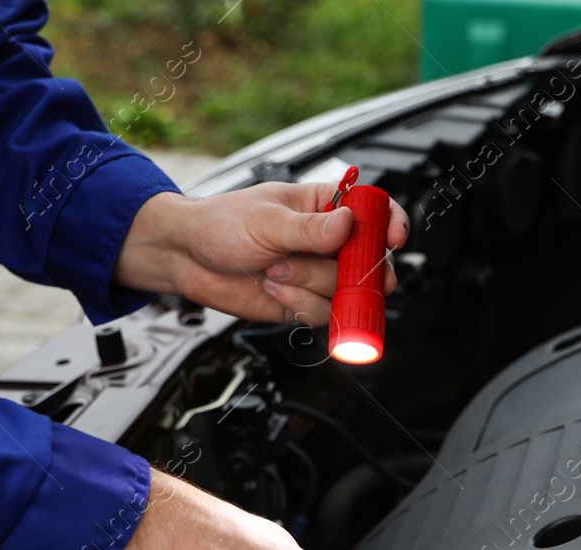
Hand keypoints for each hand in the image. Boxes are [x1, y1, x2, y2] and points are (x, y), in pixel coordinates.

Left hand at [112, 182, 409, 325]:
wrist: (188, 260)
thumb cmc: (220, 225)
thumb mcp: (266, 220)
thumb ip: (309, 228)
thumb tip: (347, 224)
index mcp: (324, 205)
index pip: (373, 209)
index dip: (390, 223)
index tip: (393, 238)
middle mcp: (327, 241)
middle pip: (370, 259)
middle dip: (359, 271)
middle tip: (344, 274)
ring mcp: (318, 273)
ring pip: (345, 290)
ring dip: (310, 285)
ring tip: (276, 272)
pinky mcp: (305, 302)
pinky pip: (324, 313)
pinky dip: (300, 305)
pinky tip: (274, 289)